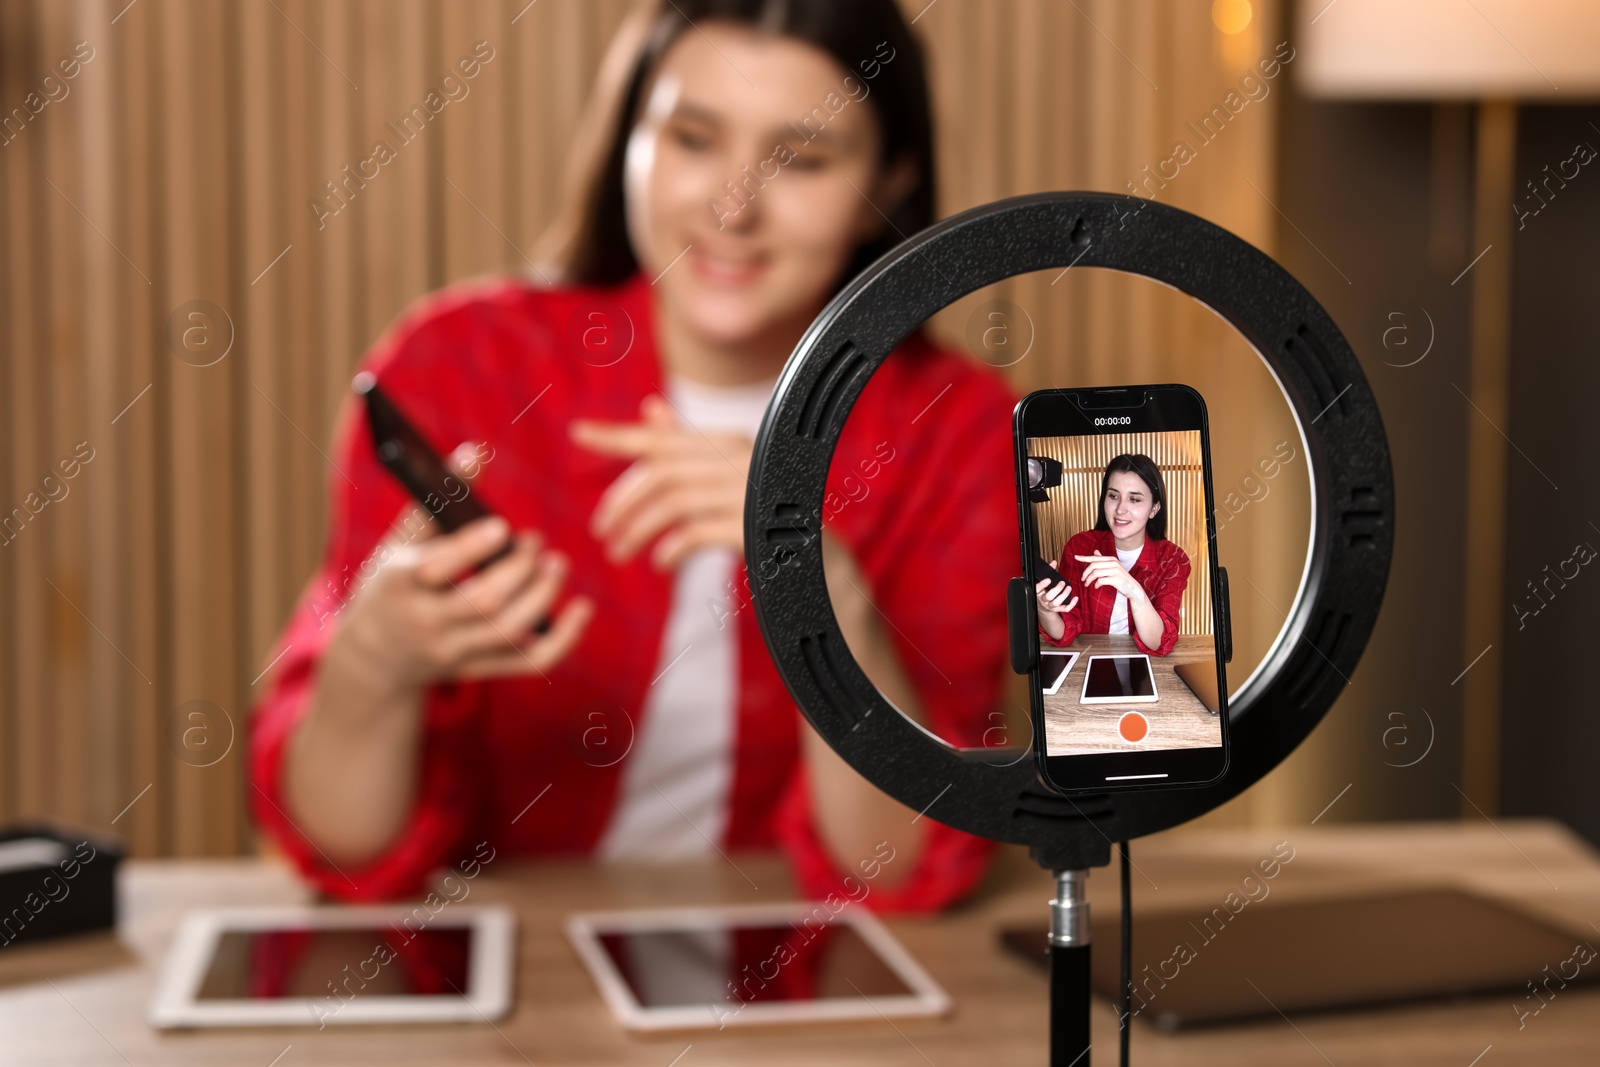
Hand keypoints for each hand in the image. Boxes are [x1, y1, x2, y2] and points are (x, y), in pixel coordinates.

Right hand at [332, 508, 592, 688]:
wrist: (374, 657)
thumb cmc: (392, 583)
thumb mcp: (400, 541)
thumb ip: (437, 499)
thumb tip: (476, 451)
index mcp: (398, 585)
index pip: (436, 570)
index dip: (472, 548)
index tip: (503, 527)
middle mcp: (425, 623)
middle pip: (482, 603)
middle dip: (519, 571)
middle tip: (537, 543)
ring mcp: (453, 653)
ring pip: (508, 632)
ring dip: (543, 596)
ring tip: (557, 565)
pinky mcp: (477, 670)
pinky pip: (528, 663)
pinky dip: (562, 639)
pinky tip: (581, 610)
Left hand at [570, 394, 751, 569]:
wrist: (822, 566)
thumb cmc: (767, 519)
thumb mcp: (726, 479)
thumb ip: (687, 449)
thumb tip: (651, 406)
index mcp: (729, 443)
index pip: (662, 437)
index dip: (617, 436)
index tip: (577, 432)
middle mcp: (741, 459)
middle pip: (661, 472)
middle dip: (622, 501)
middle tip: (601, 530)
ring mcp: (750, 491)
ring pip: (673, 503)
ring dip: (637, 529)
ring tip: (619, 553)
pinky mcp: (754, 527)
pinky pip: (696, 532)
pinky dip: (671, 548)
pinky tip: (661, 563)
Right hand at [1034, 559, 1076, 615]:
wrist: (1043, 606)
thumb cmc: (1044, 591)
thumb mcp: (1043, 582)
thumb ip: (1048, 571)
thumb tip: (1054, 562)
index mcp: (1038, 592)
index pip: (1038, 588)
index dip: (1043, 584)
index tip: (1048, 579)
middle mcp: (1043, 600)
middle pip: (1048, 596)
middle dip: (1056, 590)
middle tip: (1062, 583)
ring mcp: (1050, 605)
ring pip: (1056, 603)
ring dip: (1063, 595)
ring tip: (1069, 588)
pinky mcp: (1057, 609)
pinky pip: (1064, 609)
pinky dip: (1071, 604)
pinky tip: (1075, 598)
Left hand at [1074, 550, 1141, 601]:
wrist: (1132, 588)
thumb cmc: (1121, 578)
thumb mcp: (1112, 568)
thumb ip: (1103, 561)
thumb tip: (1095, 551)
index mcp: (1111, 559)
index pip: (1095, 558)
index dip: (1084, 558)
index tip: (1076, 557)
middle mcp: (1113, 563)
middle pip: (1093, 565)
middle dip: (1085, 573)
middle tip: (1083, 579)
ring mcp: (1115, 570)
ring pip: (1095, 573)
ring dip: (1089, 580)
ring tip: (1087, 584)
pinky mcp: (1116, 579)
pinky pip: (1101, 580)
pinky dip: (1096, 584)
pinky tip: (1096, 587)